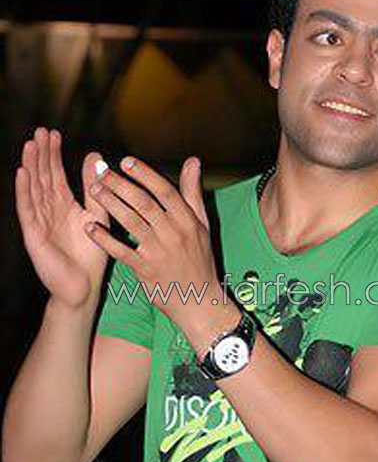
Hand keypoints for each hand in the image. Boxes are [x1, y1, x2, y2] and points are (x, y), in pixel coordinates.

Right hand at [14, 128, 109, 308]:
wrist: (84, 287)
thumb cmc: (91, 254)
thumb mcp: (97, 214)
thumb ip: (94, 188)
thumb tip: (94, 156)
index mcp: (63, 206)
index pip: (55, 175)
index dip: (53, 154)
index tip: (54, 133)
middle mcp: (48, 211)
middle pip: (42, 177)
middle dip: (41, 154)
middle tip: (40, 131)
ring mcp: (39, 222)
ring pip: (33, 189)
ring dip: (31, 166)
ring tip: (30, 144)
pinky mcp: (34, 235)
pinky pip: (28, 209)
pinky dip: (24, 191)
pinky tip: (23, 173)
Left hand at [84, 154, 219, 319]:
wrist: (198, 300)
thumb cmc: (199, 260)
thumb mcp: (202, 225)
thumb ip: (193, 192)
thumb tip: (193, 161)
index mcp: (187, 221)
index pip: (165, 191)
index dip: (144, 174)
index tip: (126, 162)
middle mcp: (174, 234)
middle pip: (144, 203)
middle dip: (120, 185)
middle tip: (101, 172)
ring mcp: (159, 253)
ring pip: (131, 222)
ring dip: (111, 204)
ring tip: (94, 190)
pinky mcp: (145, 270)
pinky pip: (121, 251)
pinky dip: (105, 239)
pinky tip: (90, 227)